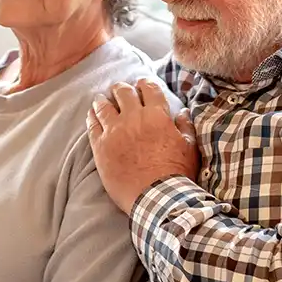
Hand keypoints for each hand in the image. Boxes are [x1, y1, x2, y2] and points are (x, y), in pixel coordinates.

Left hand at [87, 78, 198, 212]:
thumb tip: (183, 113)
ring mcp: (115, 131)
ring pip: (104, 106)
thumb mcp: (190, 148)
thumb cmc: (177, 173)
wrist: (157, 197)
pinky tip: (91, 114)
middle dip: (122, 89)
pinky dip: (91, 117)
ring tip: (101, 98)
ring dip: (103, 100)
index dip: (145, 84)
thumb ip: (185, 126)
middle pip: (124, 93)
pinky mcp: (100, 147)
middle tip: (120, 89)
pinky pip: (92, 125)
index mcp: (157, 115)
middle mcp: (134, 118)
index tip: (142, 84)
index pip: (149, 89)